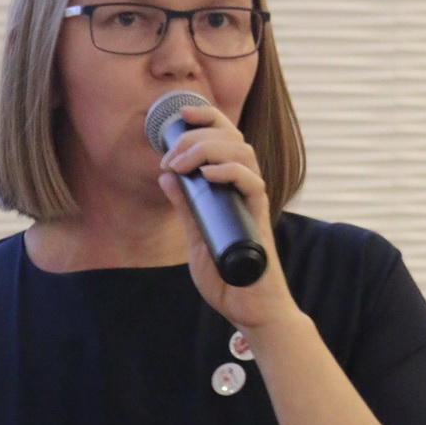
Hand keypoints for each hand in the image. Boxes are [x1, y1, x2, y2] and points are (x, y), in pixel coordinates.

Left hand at [157, 102, 299, 332]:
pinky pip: (252, 184)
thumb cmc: (228, 278)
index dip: (207, 119)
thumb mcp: (195, 237)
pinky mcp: (258, 220)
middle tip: (170, 153)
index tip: (181, 115)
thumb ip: (185, 207)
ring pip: (243, 153)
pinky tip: (208, 174)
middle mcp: (244, 190)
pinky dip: (230, 172)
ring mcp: (252, 203)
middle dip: (199, 132)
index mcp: (230, 189)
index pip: (225, 140)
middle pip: (233, 137)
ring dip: (208, 148)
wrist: (250, 310)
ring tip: (183, 163)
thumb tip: (166, 177)